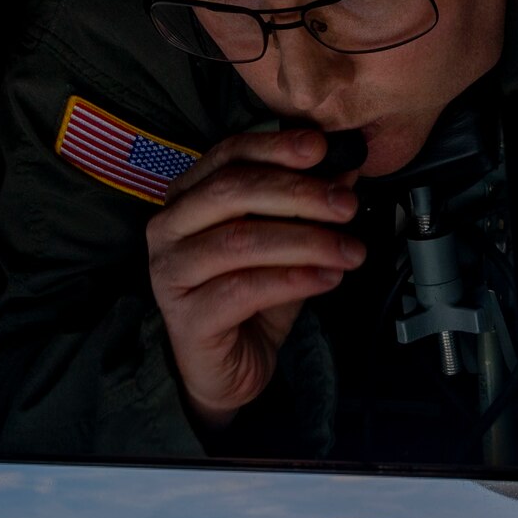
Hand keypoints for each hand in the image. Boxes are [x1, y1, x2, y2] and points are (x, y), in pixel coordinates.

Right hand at [146, 130, 363, 431]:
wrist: (228, 369)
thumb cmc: (250, 302)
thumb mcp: (286, 248)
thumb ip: (307, 210)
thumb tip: (345, 170)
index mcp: (188, 199)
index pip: (228, 156)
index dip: (275, 147)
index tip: (320, 148)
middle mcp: (169, 228)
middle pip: (233, 192)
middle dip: (299, 193)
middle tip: (346, 206)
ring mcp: (170, 272)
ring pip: (241, 241)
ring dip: (305, 241)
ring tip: (348, 251)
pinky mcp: (186, 315)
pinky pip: (243, 289)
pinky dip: (292, 279)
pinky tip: (326, 277)